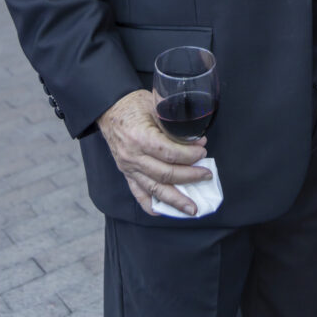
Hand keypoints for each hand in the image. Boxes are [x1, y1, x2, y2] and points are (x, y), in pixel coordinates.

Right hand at [97, 89, 210, 215]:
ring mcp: (129, 168)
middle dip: (190, 176)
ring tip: (192, 209)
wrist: (109, 108)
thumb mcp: (155, 106)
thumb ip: (173, 124)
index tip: (203, 151)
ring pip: (155, 189)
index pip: (170, 153)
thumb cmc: (134, 104)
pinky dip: (150, 205)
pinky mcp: (126, 173)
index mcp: (141, 138)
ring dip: (175, 200)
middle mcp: (133, 157)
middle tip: (206, 175)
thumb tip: (196, 140)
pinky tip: (164, 211)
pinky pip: (138, 194)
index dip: (190, 155)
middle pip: (166, 174)